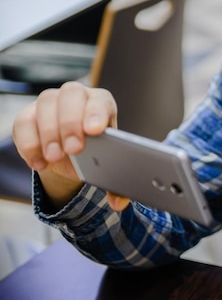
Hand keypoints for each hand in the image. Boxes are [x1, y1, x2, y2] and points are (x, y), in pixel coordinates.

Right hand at [12, 81, 128, 210]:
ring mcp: (51, 102)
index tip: (95, 131)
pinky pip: (24, 121)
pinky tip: (39, 163)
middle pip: (72, 95)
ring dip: (50, 132)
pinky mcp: (29, 114)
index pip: (100, 100)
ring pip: (47, 103)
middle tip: (74, 149)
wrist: (71, 155)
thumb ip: (116, 186)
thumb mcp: (108, 166)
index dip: (97, 112)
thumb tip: (118, 204)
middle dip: (71, 122)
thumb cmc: (95, 154)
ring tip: (55, 157)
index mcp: (102, 103)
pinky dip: (29, 143)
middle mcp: (77, 96)